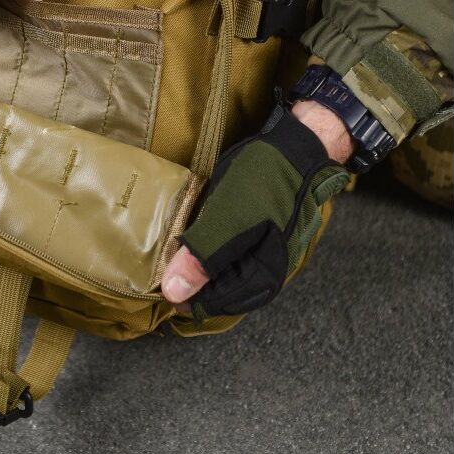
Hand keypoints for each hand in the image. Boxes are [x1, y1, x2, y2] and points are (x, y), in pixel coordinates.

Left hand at [161, 99, 352, 318]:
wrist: (299, 149)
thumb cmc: (265, 181)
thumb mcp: (227, 218)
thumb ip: (202, 257)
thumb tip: (173, 293)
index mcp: (262, 277)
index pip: (213, 305)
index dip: (182, 296)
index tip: (155, 283)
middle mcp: (268, 274)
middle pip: (220, 293)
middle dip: (191, 283)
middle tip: (160, 266)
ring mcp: (268, 255)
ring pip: (226, 275)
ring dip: (201, 268)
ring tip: (174, 253)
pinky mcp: (264, 237)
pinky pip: (234, 257)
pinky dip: (213, 253)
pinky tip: (199, 240)